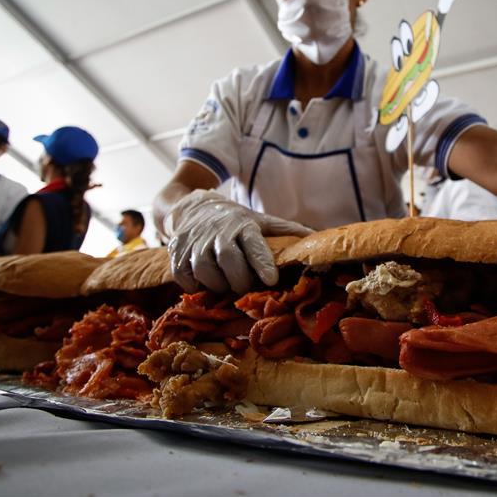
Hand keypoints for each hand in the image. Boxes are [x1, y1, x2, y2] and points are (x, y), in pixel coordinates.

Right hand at [163, 190, 312, 293]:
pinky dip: (195, 286)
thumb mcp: (262, 222)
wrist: (195, 208)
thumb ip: (288, 232)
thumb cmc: (237, 222)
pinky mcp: (177, 253)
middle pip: (228, 260)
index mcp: (244, 225)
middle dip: (240, 280)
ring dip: (218, 285)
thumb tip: (320, 241)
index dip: (262, 263)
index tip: (271, 280)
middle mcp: (218, 232)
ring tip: (227, 286)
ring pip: (205, 271)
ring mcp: (195, 242)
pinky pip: (184, 277)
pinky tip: (205, 284)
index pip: (253, 245)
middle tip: (246, 287)